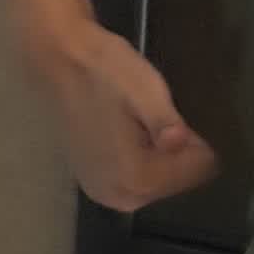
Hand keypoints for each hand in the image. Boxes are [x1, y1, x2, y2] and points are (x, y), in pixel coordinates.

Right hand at [31, 19, 219, 212]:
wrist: (56, 57)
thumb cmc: (103, 68)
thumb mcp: (143, 87)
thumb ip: (163, 120)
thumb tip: (179, 141)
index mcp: (132, 176)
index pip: (192, 174)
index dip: (197, 148)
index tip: (193, 128)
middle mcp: (117, 196)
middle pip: (173, 183)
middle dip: (179, 158)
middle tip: (169, 124)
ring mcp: (104, 194)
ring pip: (156, 184)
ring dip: (162, 160)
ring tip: (152, 127)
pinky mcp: (94, 185)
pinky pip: (136, 182)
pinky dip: (144, 163)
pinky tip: (135, 137)